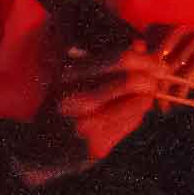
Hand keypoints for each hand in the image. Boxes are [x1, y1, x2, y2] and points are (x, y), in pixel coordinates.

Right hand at [45, 38, 168, 167]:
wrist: (37, 150)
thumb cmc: (60, 107)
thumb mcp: (74, 78)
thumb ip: (107, 61)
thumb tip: (139, 44)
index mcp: (71, 77)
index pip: (121, 59)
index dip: (146, 58)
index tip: (155, 62)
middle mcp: (78, 101)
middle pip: (133, 81)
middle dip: (152, 78)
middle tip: (156, 79)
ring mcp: (87, 127)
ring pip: (140, 103)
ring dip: (148, 96)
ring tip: (144, 95)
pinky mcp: (96, 148)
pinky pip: (133, 123)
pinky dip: (138, 114)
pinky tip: (130, 112)